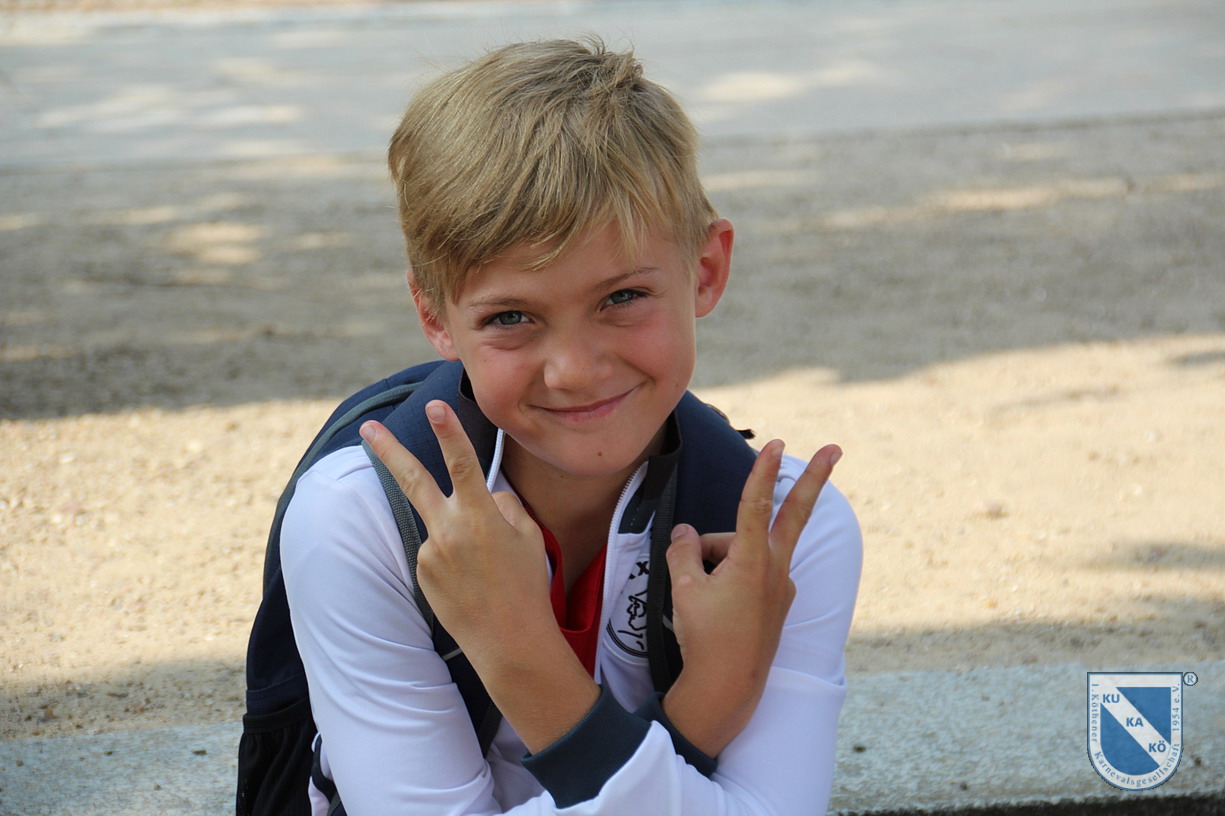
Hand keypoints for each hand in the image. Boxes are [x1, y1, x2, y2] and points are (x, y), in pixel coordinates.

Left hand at [359, 401, 553, 652]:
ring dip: (458, 537)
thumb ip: (503, 506)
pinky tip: (471, 583)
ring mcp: (430, 552)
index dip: (448, 433)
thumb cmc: (527, 585)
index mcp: (480, 517)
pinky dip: (454, 559)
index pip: (462, 464)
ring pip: (442, 525)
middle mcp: (448, 530)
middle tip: (367, 428)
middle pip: (412, 480)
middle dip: (388, 451)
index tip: (435, 406)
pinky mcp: (421, 572)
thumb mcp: (529, 536)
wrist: (508, 641)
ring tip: (485, 571)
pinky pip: (438, 551)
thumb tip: (484, 496)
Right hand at [663, 441, 841, 756]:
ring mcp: (780, 586)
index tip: (775, 443)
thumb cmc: (704, 638)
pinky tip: (715, 601)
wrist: (727, 688)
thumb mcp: (682, 589)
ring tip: (698, 592)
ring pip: (748, 549)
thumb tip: (686, 532)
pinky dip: (730, 574)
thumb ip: (683, 551)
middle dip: (813, 478)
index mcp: (751, 562)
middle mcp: (774, 569)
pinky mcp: (778, 601)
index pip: (754, 506)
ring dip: (722, 555)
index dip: (761, 472)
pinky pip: (751, 572)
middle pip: (793, 512)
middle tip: (834, 448)